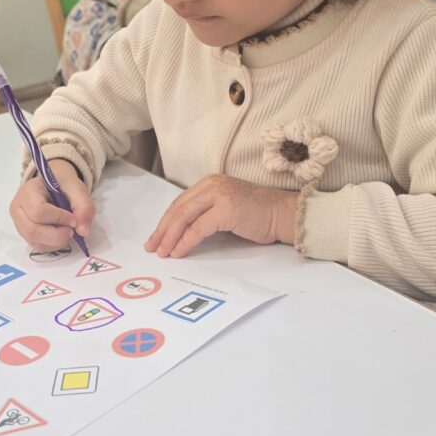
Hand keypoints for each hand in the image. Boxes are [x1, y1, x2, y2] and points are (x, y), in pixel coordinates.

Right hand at [10, 159, 94, 251]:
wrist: (53, 185)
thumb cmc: (62, 184)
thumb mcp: (77, 189)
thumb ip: (84, 207)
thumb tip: (83, 232)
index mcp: (27, 192)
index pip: (38, 211)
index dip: (58, 218)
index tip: (73, 219)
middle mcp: (18, 209)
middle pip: (33, 230)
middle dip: (57, 235)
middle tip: (72, 229)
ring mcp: (19, 224)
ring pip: (35, 242)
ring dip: (57, 242)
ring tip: (68, 231)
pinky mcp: (25, 235)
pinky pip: (39, 246)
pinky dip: (54, 245)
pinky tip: (61, 235)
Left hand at [145, 174, 297, 257]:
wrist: (283, 214)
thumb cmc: (258, 215)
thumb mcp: (225, 208)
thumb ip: (205, 213)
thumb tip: (182, 232)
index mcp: (209, 183)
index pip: (180, 203)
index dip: (165, 221)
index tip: (155, 237)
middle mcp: (211, 185)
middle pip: (178, 209)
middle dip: (162, 230)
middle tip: (152, 247)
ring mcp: (219, 195)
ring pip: (184, 217)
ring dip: (170, 237)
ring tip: (162, 252)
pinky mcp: (225, 209)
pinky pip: (198, 229)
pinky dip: (185, 241)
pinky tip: (178, 252)